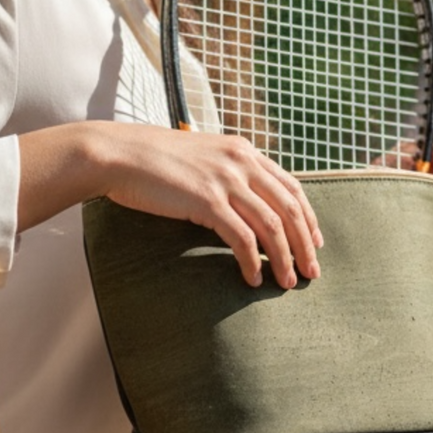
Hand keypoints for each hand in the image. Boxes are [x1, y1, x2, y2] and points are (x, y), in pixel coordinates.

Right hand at [18, 121, 321, 287]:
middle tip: (311, 271)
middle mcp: (241, 162)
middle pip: (290, 208)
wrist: (118, 154)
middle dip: (304, 243)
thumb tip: (240, 203)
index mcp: (242, 151)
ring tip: (288, 282)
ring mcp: (225, 180)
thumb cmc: (151, 160)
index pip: (290, 186)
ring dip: (284, 258)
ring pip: (272, 225)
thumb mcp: (199, 158)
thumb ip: (224, 173)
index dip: (308, 217)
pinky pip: (242, 238)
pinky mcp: (207, 200)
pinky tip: (253, 279)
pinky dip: (252, 262)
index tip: (314, 242)